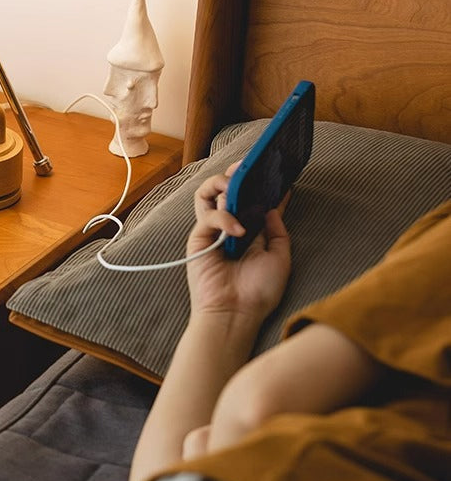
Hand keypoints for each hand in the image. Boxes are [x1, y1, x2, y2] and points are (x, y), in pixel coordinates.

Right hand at [186, 167, 291, 326]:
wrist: (237, 314)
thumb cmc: (258, 293)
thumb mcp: (281, 259)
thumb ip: (278, 231)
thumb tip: (273, 207)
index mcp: (250, 232)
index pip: (253, 199)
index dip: (261, 183)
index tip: (273, 169)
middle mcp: (230, 228)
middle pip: (225, 190)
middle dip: (234, 174)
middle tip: (246, 167)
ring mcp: (212, 232)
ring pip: (206, 195)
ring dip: (219, 183)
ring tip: (232, 185)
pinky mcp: (198, 239)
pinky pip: (208, 217)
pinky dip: (223, 218)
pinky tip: (238, 230)